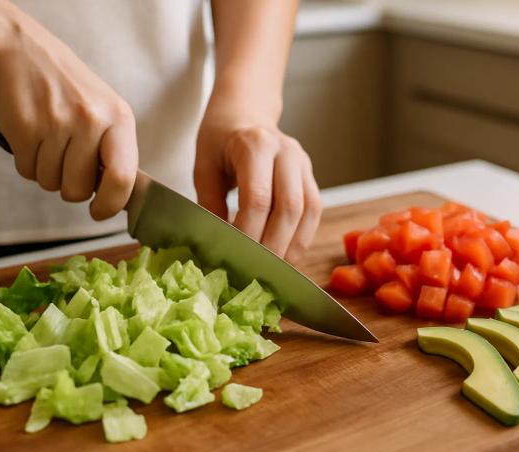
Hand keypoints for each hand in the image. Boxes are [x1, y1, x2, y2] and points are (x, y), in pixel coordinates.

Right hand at [0, 10, 136, 219]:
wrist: (21, 52)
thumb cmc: (68, 90)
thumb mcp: (104, 112)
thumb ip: (114, 152)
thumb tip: (118, 199)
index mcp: (119, 119)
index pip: (123, 178)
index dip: (110, 205)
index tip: (99, 212)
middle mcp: (91, 121)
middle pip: (79, 190)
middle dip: (69, 184)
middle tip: (65, 158)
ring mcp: (57, 123)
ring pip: (50, 183)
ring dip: (46, 171)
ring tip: (47, 140)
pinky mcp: (25, 128)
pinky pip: (27, 171)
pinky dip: (26, 161)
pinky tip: (31, 136)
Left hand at [194, 112, 322, 262]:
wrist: (244, 113)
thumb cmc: (219, 141)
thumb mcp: (204, 168)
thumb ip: (210, 205)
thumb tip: (217, 247)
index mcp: (255, 144)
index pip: (258, 198)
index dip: (248, 232)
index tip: (235, 256)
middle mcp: (286, 151)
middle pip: (289, 207)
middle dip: (274, 245)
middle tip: (257, 271)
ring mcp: (303, 162)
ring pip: (309, 211)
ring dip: (293, 245)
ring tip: (275, 270)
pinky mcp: (310, 176)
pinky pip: (314, 211)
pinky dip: (303, 237)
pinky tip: (287, 255)